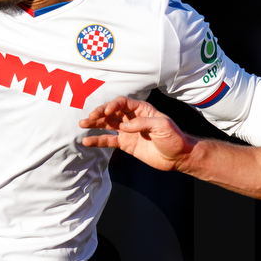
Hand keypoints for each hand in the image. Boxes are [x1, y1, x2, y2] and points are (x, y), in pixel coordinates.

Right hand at [78, 97, 195, 171]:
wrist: (177, 156)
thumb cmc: (174, 137)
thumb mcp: (162, 126)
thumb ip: (143, 123)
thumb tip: (124, 127)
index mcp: (142, 110)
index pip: (123, 103)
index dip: (113, 106)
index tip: (107, 112)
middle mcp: (132, 118)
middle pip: (112, 112)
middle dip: (99, 113)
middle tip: (90, 117)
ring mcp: (127, 131)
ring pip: (107, 125)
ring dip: (95, 124)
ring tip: (82, 124)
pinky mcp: (125, 144)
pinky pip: (109, 140)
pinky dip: (98, 140)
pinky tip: (87, 141)